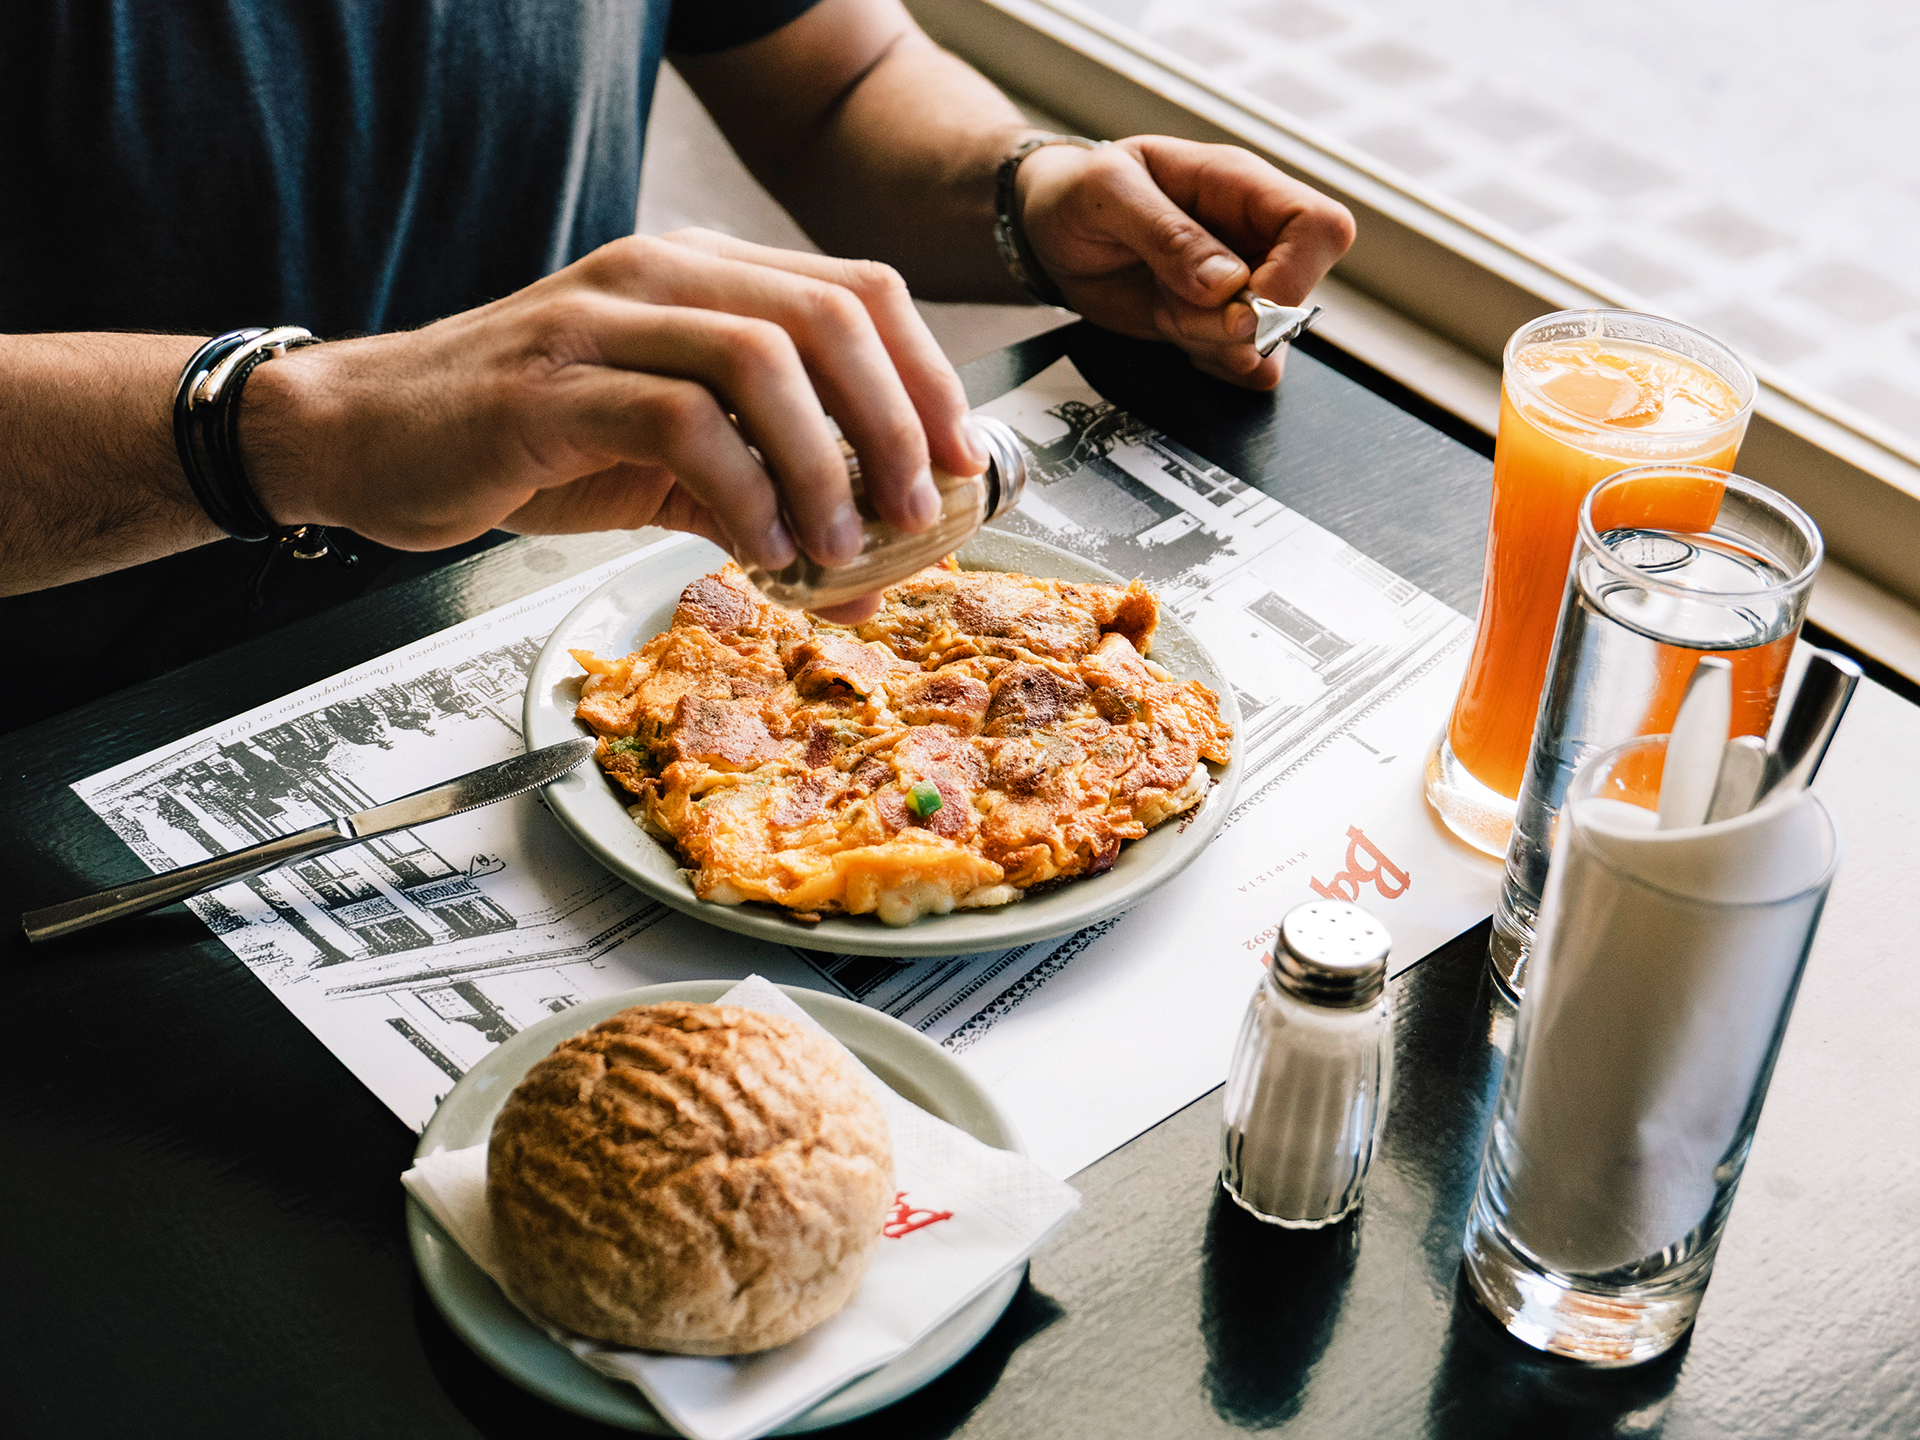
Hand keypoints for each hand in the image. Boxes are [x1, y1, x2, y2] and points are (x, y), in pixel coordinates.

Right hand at [241, 229, 983, 621]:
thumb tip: (871, 570)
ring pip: (766, 358)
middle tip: (921, 509)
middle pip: (831, 315)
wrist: (367, 437)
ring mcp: (604, 319)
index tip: (963, 461)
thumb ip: (769, 497)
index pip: (858, 293)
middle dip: (899, 420)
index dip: (927, 376)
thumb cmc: (525, 443)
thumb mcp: (669, 466)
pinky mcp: (552, 385)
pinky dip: (745, 492)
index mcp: (703, 275)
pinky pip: (683, 423)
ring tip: (844, 542)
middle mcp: (662, 275)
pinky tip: (757, 547)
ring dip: (829, 461)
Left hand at [1015, 136, 1355, 387]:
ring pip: (1276, 343)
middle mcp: (1256, 235)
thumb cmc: (1079, 194)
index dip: (1294, 275)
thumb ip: (1167, 234)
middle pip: (1302, 295)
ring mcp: (1246, 285)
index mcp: (1241, 185)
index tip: (1237, 301)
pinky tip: (1172, 329)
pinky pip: (1251, 368)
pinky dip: (1212, 364)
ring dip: (1215, 346)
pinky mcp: (1225, 326)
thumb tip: (1227, 285)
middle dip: (1236, 324)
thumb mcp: (1108, 194)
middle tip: (1173, 304)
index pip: (1320, 227)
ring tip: (1164, 308)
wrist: (1051, 232)